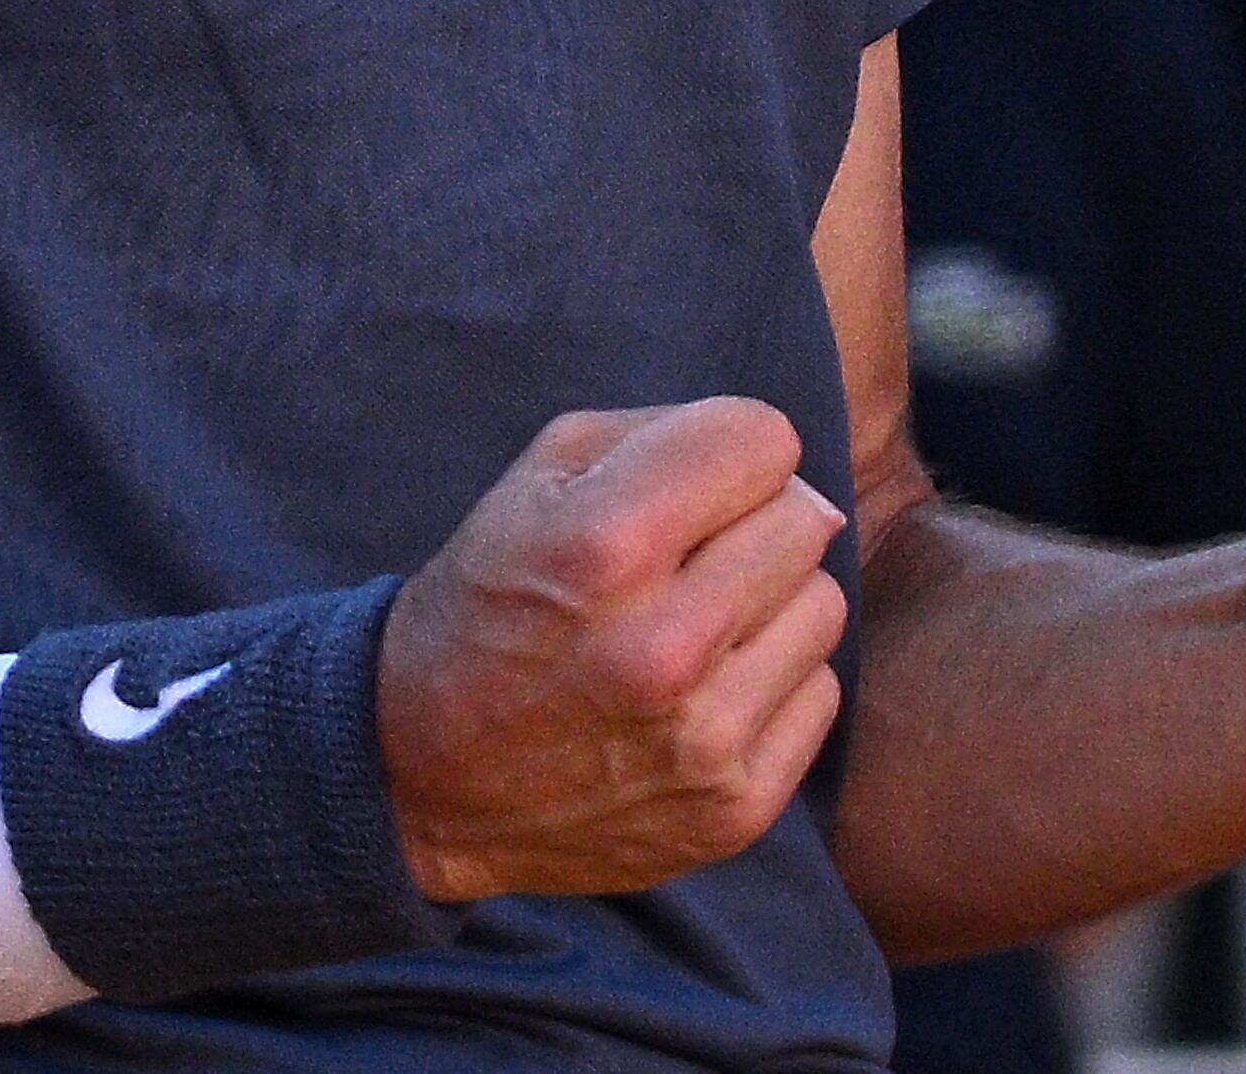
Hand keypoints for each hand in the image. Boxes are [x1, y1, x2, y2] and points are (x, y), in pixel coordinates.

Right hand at [379, 398, 852, 905]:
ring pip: (823, 608)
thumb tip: (784, 463)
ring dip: (768, 605)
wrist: (422, 777)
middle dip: (751, 523)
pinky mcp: (734, 810)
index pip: (767, 440)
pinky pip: (818, 698)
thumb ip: (663, 436)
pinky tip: (703, 694)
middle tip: (687, 559)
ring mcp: (705, 738)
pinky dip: (771, 686)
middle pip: (805, 521)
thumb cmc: (493, 602)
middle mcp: (664, 644)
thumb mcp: (538, 479)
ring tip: (695, 626)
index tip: (690, 485)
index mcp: (607, 544)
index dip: (728, 451)